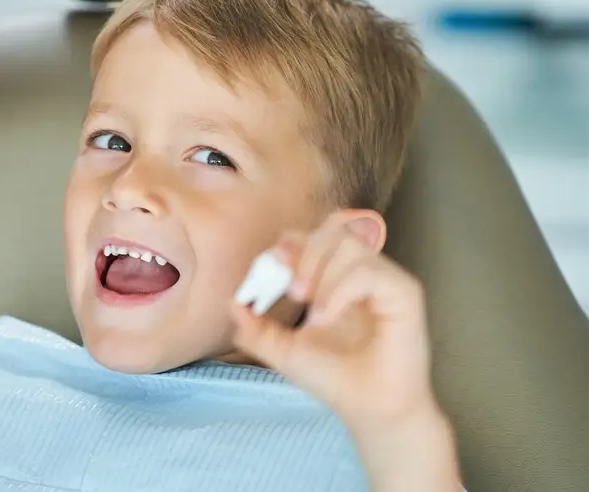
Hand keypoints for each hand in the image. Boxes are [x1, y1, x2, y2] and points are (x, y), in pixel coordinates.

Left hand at [229, 212, 441, 436]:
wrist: (369, 411)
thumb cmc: (333, 378)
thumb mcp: (283, 351)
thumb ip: (255, 328)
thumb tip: (233, 302)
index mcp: (336, 277)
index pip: (313, 235)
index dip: (290, 245)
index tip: (273, 268)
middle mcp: (363, 272)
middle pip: (332, 227)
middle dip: (304, 253)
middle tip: (293, 292)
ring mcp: (385, 280)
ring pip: (349, 244)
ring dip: (321, 273)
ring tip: (313, 312)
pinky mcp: (404, 293)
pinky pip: (367, 272)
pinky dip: (339, 290)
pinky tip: (327, 317)